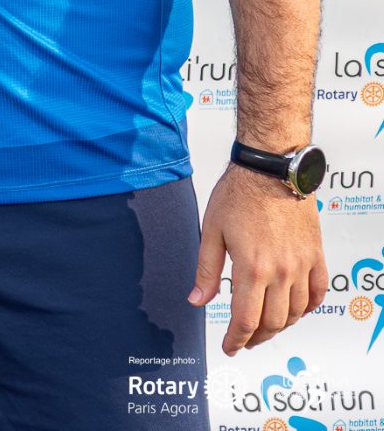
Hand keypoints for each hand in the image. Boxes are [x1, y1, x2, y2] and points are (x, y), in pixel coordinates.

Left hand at [188, 163, 327, 353]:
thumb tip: (196, 301)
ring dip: (280, 325)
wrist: (271, 167)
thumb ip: (206, 270)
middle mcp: (281, 272)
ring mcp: (302, 264)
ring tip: (265, 326)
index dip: (236, 340)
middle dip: (256, 337)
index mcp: (252, 268)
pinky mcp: (316, 254)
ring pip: (296, 312)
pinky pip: (318, 292)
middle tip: (244, 340)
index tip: (229, 347)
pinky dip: (308, 307)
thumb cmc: (237, 194)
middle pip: (272, 322)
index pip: (246, 321)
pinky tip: (296, 309)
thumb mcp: (212, 231)